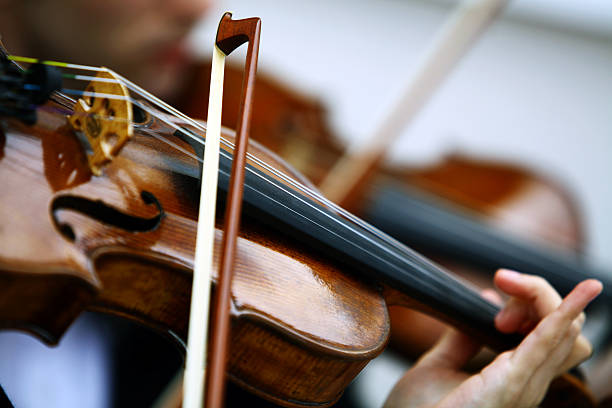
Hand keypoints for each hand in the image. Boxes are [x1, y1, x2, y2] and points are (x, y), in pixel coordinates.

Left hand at [384, 270, 601, 407]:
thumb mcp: (440, 366)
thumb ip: (461, 338)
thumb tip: (484, 300)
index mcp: (516, 379)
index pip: (552, 332)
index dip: (534, 302)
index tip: (497, 291)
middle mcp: (529, 383)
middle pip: (566, 329)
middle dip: (540, 295)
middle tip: (500, 285)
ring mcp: (525, 385)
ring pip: (564, 331)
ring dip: (540, 298)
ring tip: (507, 285)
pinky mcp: (512, 383)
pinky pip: (548, 344)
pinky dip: (564, 315)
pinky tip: (580, 294)